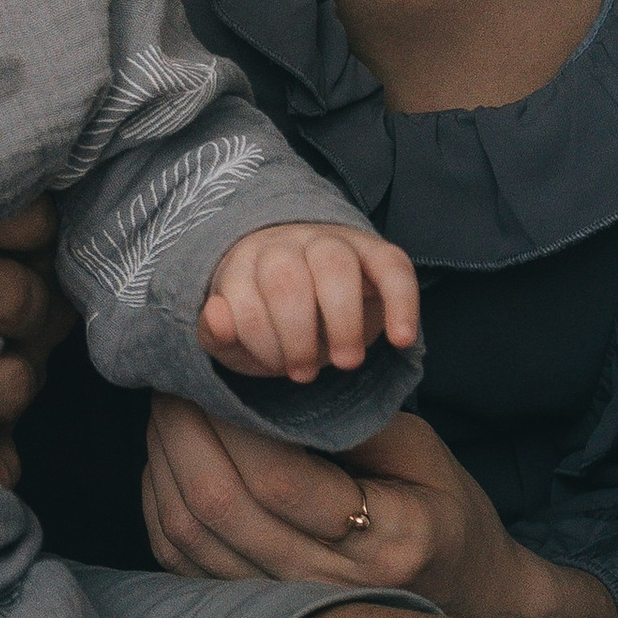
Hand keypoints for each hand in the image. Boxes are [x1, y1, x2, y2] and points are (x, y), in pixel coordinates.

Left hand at [141, 398, 617, 617]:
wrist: (460, 591)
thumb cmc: (441, 508)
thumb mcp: (420, 449)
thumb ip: (347, 419)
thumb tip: (260, 379)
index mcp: (385, 540)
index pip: (279, 479)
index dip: (229, 421)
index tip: (210, 373)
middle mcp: (331, 586)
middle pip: (221, 508)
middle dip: (182, 434)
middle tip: (171, 383)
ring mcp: (289, 610)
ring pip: (191, 539)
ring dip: (162, 466)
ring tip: (164, 414)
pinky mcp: (255, 615)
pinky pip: (183, 564)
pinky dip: (159, 507)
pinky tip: (164, 463)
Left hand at [199, 223, 419, 385]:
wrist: (310, 297)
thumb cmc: (269, 323)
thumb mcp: (236, 340)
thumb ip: (217, 333)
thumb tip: (216, 314)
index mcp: (245, 262)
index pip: (243, 295)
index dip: (260, 339)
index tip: (279, 369)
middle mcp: (286, 243)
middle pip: (285, 274)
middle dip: (295, 332)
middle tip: (305, 375)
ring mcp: (333, 242)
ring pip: (334, 262)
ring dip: (341, 319)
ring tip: (346, 363)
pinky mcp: (376, 251)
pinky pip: (393, 264)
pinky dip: (401, 302)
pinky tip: (401, 339)